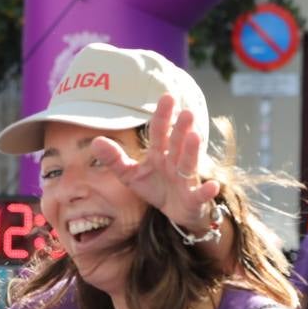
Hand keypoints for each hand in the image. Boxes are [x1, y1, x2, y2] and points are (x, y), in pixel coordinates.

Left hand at [89, 93, 220, 234]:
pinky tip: (212, 185)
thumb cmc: (154, 187)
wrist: (174, 212)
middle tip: (186, 112)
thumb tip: (95, 141)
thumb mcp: (130, 175)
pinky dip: (207, 190)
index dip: (163, 116)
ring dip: (193, 151)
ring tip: (195, 136)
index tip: (167, 97)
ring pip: (189, 163)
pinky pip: (201, 194)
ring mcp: (186, 179)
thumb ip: (114, 159)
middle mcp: (175, 162)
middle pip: (177, 143)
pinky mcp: (194, 198)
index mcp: (159, 154)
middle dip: (181, 129)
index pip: (160, 132)